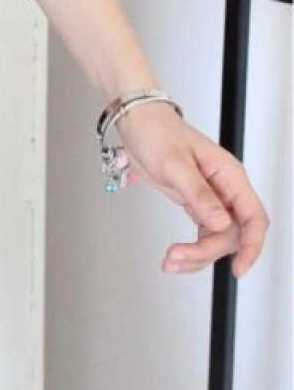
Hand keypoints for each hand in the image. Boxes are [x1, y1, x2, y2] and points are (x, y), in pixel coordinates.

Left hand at [114, 101, 269, 278]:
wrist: (136, 122)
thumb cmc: (157, 131)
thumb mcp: (175, 163)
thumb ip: (199, 194)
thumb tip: (221, 222)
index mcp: (229, 175)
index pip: (253, 217)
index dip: (252, 245)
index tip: (238, 268)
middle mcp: (225, 189)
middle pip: (233, 235)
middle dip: (207, 251)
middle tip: (177, 256)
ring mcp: (211, 199)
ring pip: (217, 240)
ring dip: (196, 256)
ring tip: (169, 261)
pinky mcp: (196, 205)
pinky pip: (202, 236)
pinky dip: (189, 250)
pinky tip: (174, 257)